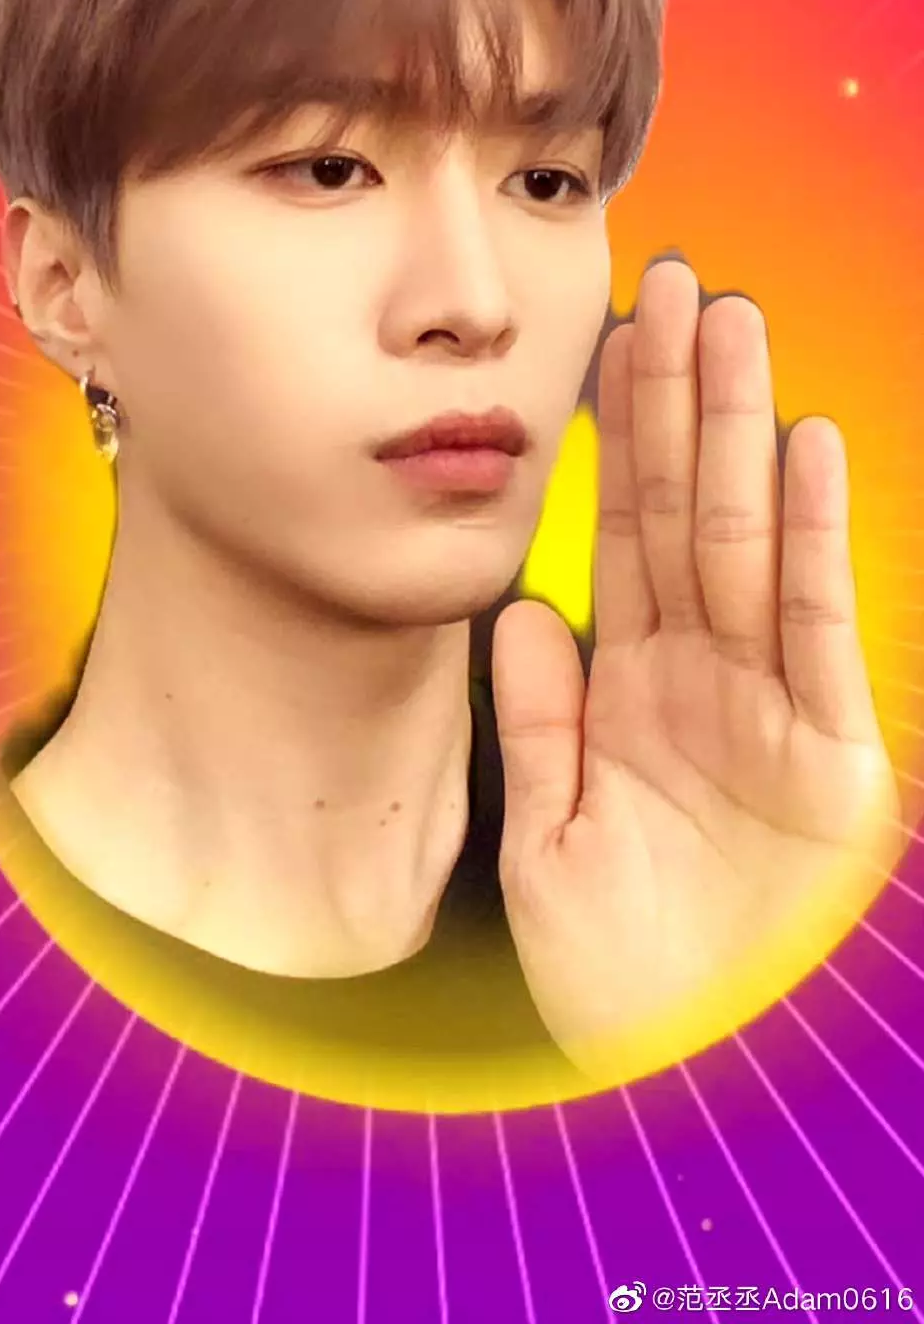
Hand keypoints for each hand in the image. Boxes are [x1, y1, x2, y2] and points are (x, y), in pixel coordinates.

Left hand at [493, 260, 900, 1078]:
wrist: (674, 1069)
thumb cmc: (609, 963)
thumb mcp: (548, 834)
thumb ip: (542, 717)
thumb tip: (521, 606)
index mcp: (630, 685)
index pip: (619, 531)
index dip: (613, 437)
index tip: (605, 340)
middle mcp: (702, 675)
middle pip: (685, 506)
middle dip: (679, 397)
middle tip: (675, 283)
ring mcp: (767, 707)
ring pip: (746, 538)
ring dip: (741, 429)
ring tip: (735, 324)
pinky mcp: (830, 757)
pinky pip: (814, 627)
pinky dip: (811, 537)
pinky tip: (806, 447)